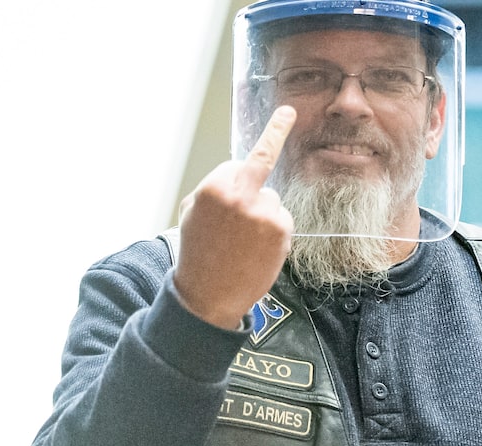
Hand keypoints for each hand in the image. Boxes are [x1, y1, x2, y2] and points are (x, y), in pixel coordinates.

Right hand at [173, 106, 296, 328]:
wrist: (208, 296)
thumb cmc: (198, 252)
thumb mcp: (192, 212)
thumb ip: (217, 188)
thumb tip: (241, 171)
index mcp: (214, 188)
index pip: (245, 159)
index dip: (269, 136)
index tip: (288, 113)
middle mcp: (240, 195)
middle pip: (257, 173)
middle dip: (261, 164)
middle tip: (276, 137)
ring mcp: (264, 213)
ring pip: (271, 199)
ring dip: (261, 213)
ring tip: (241, 242)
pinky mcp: (281, 231)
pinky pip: (281, 219)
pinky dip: (273, 231)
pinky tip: (255, 250)